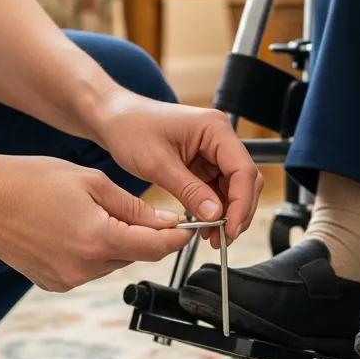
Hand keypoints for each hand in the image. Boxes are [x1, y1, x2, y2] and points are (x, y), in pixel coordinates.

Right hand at [0, 154, 194, 291]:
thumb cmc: (34, 179)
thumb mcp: (92, 182)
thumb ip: (132, 207)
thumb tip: (166, 222)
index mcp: (97, 239)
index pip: (154, 247)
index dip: (176, 237)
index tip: (189, 226)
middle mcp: (83, 268)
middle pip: (133, 255)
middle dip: (143, 235)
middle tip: (143, 209)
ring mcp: (66, 280)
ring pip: (111, 262)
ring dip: (116, 242)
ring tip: (96, 211)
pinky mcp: (52, 283)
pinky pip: (87, 268)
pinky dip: (92, 250)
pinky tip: (75, 226)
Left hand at [98, 94, 262, 247]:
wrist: (115, 119)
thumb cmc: (132, 129)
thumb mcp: (158, 164)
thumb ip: (189, 190)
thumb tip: (216, 215)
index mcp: (214, 128)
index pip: (242, 169)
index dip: (241, 203)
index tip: (230, 229)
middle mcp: (219, 136)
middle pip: (244, 179)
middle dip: (237, 211)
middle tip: (222, 239)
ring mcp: (212, 149)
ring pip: (233, 187)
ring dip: (227, 213)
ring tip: (212, 237)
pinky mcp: (203, 161)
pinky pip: (217, 188)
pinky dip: (214, 208)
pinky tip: (205, 225)